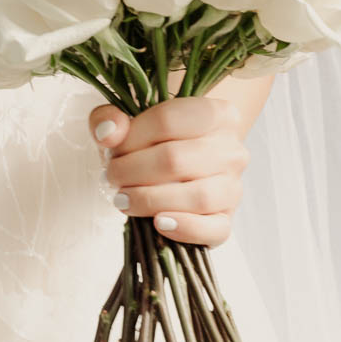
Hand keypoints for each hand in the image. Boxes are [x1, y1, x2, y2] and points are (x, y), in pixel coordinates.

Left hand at [87, 94, 250, 246]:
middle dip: (132, 171)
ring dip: (150, 200)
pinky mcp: (227, 218)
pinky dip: (186, 228)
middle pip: (176, 160)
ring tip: (122, 199)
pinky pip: (215, 229)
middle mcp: (232, 148)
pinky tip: (159, 223)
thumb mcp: (126, 120)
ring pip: (197, 196)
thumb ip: (109, 119)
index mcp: (215, 113)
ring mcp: (233, 185)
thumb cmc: (152, 139)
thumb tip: (107, 135)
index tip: (110, 151)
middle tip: (111, 177)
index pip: (167, 121)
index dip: (130, 139)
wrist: (178, 161)